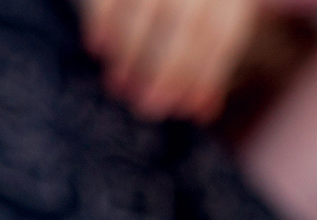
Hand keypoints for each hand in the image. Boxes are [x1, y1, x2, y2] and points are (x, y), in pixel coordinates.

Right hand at [84, 0, 257, 121]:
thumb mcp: (210, 11)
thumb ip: (207, 55)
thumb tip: (202, 112)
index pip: (220, 31)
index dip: (205, 74)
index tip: (184, 110)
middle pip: (187, 22)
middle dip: (168, 70)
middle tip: (148, 108)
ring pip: (148, 9)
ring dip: (131, 54)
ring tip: (119, 88)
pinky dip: (102, 23)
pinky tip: (96, 50)